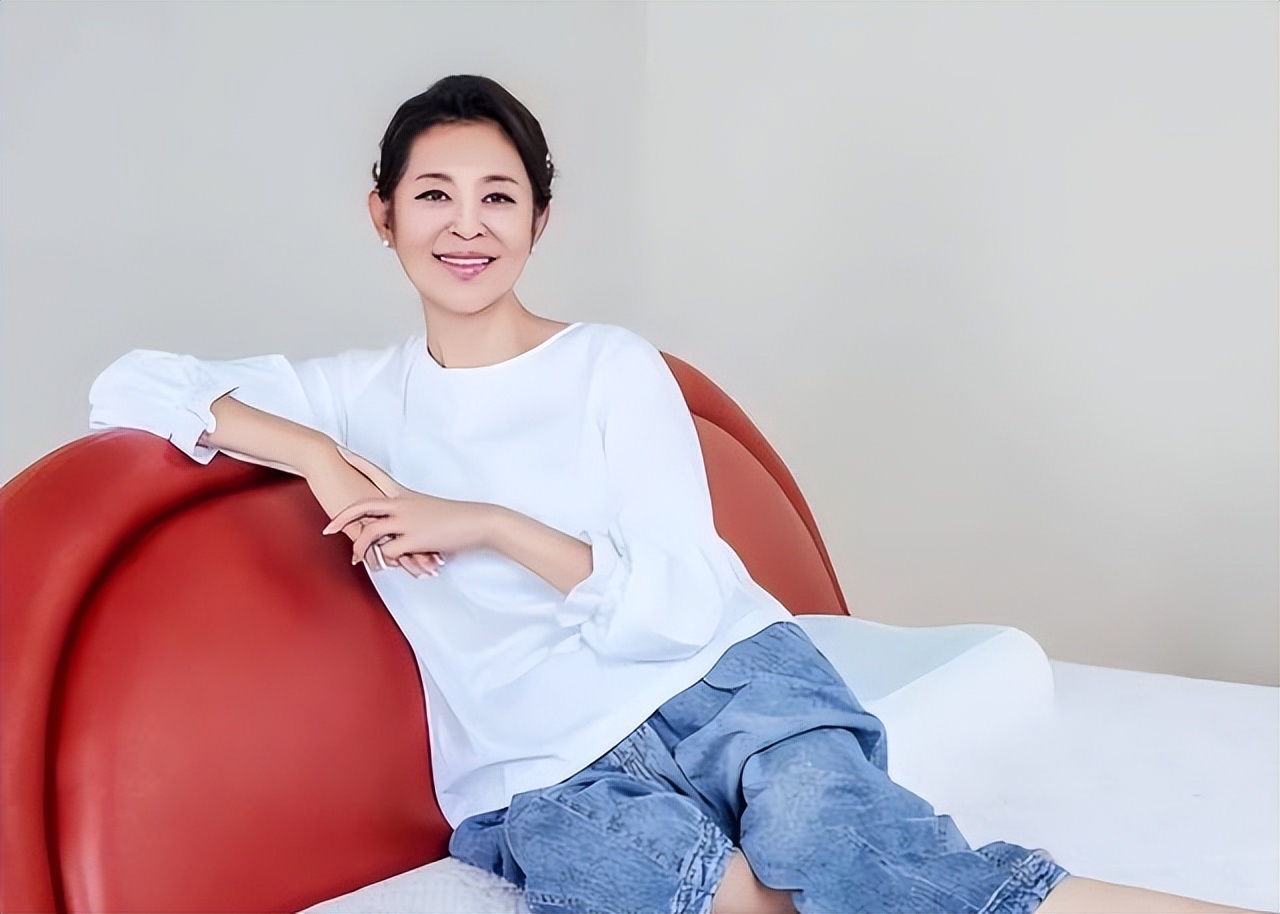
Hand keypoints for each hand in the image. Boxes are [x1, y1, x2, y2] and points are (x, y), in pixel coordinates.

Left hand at [322, 448, 495, 572]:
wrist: (477, 522)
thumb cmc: (455, 518)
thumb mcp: (428, 512)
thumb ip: (407, 520)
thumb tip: (393, 539)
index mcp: (405, 495)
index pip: (377, 474)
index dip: (358, 463)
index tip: (340, 451)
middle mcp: (402, 505)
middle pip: (363, 506)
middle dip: (342, 517)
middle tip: (328, 528)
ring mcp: (407, 521)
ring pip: (371, 533)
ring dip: (361, 549)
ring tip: (356, 559)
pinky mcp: (414, 539)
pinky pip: (390, 552)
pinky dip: (388, 560)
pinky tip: (390, 565)